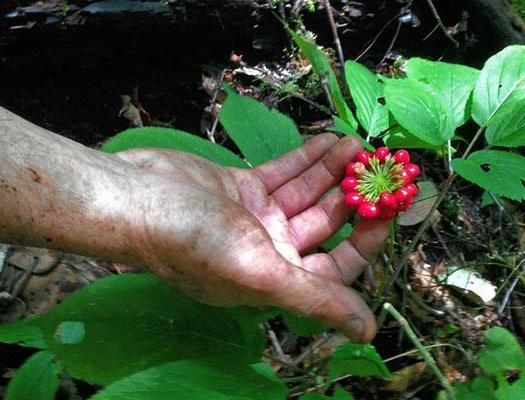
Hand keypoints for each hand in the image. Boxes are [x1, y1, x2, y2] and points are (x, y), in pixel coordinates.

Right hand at [117, 134, 388, 341]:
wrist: (136, 200)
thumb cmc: (192, 242)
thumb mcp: (259, 273)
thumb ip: (315, 298)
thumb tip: (366, 331)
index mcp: (279, 278)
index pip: (338, 264)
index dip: (366, 238)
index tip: (388, 206)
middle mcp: (271, 250)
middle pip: (326, 223)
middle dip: (351, 195)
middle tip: (377, 166)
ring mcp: (256, 218)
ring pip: (307, 194)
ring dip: (332, 171)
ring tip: (356, 145)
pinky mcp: (241, 187)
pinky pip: (282, 173)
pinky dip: (304, 159)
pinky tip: (327, 141)